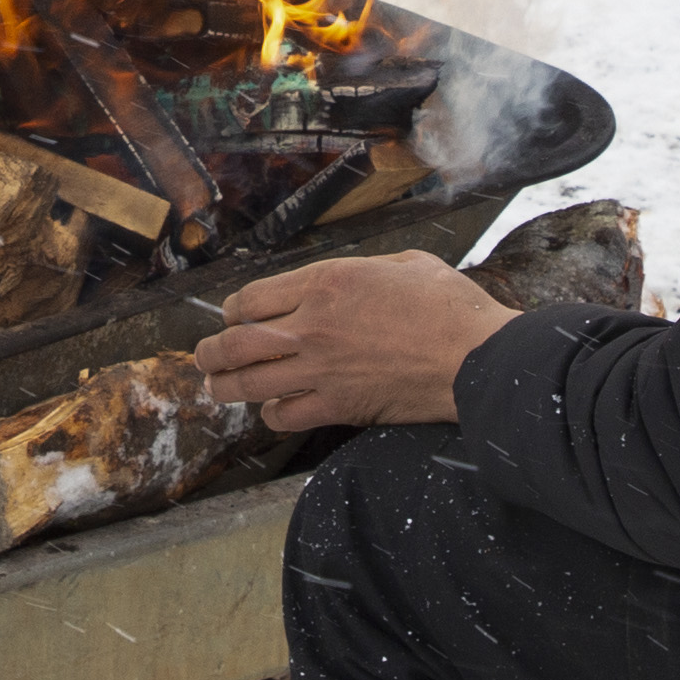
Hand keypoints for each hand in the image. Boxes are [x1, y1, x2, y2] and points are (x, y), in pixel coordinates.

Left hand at [196, 250, 513, 430]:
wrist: (475, 358)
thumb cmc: (449, 307)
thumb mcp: (403, 264)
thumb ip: (360, 271)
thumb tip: (342, 281)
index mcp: (326, 282)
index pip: (250, 300)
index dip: (233, 312)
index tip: (232, 319)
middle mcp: (312, 325)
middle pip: (236, 343)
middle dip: (211, 351)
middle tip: (203, 357)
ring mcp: (321, 370)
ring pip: (249, 383)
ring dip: (224, 386)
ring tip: (215, 386)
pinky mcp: (338, 406)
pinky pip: (283, 416)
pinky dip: (271, 414)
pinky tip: (274, 409)